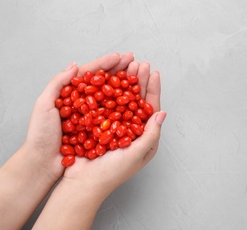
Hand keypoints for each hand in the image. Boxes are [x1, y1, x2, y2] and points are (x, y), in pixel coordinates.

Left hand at [24, 52, 133, 180]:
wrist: (43, 163)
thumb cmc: (41, 135)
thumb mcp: (44, 105)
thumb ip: (58, 83)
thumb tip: (74, 65)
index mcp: (70, 92)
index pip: (91, 73)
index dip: (105, 63)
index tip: (120, 56)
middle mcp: (84, 102)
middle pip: (104, 82)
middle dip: (120, 70)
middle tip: (134, 61)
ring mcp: (92, 115)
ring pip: (111, 97)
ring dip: (125, 86)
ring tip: (137, 77)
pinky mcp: (98, 129)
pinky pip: (113, 116)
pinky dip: (123, 108)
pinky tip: (134, 101)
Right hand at [62, 60, 165, 196]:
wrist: (83, 183)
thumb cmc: (111, 173)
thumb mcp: (136, 154)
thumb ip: (151, 134)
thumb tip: (163, 113)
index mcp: (142, 136)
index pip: (151, 108)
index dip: (153, 90)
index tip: (154, 72)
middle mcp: (129, 129)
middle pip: (136, 99)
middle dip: (139, 81)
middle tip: (140, 63)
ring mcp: (113, 125)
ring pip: (121, 98)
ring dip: (124, 82)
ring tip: (127, 66)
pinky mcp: (98, 124)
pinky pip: (104, 104)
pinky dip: (106, 90)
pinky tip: (107, 79)